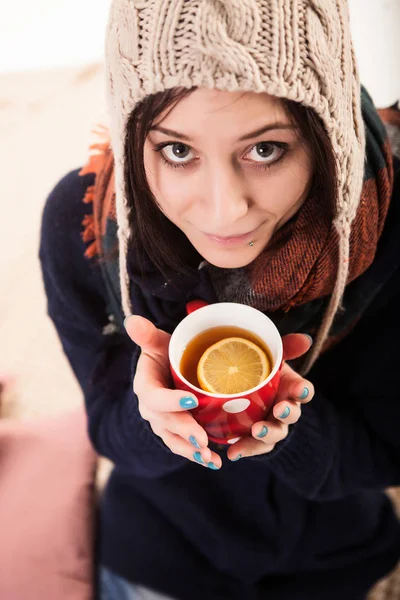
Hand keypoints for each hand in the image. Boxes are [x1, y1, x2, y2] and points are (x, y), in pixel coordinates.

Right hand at [125, 316, 221, 469]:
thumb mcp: (157, 343)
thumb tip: (132, 320)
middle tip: (203, 438)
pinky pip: (182, 447)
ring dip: (191, 450)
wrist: (165, 371)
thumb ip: (146, 334)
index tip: (192, 399)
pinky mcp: (173, 433)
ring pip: (174, 440)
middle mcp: (150, 409)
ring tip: (210, 458)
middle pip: (166, 422)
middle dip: (185, 430)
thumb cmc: (164, 354)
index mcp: (145, 387)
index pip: (154, 397)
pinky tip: (214, 462)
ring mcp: (161, 424)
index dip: (171, 400)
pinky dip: (196, 455)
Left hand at [226, 334, 314, 460]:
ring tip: (256, 431)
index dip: (303, 391)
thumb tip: (306, 338)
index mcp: (291, 389)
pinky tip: (233, 452)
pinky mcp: (257, 440)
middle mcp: (285, 410)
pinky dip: (244, 449)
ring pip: (274, 434)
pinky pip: (253, 447)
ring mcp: (273, 427)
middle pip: (291, 415)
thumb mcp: (273, 359)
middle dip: (286, 413)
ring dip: (266, 433)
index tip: (301, 389)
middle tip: (277, 410)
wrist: (251, 396)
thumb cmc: (264, 373)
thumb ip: (286, 348)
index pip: (304, 391)